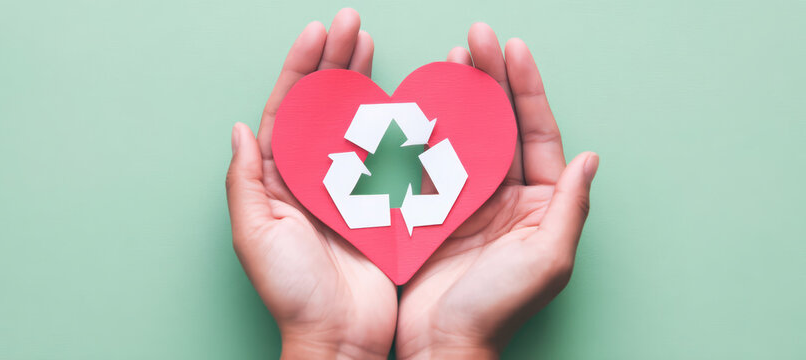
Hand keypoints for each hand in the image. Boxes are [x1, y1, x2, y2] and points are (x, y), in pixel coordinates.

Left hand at [225, 9, 395, 358]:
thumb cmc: (293, 293)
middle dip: (334, 61)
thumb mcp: (256, 236)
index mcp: (278, 180)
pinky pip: (387, 154)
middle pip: (322, 106)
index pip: (288, 110)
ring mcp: (348, 187)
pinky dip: (393, 122)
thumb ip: (244, 182)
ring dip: (361, 81)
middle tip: (352, 23)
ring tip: (370, 44)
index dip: (302, 69)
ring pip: (354, 121)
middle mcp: (312, 176)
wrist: (339, 336)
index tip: (319, 33)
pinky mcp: (380, 202)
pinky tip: (401, 95)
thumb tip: (239, 129)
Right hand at [396, 23, 599, 358]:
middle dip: (492, 79)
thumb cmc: (497, 310)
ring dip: (462, 96)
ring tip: (453, 58)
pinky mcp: (437, 212)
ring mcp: (472, 203)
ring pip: (469, 135)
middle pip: (504, 125)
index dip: (527, 89)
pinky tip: (425, 101)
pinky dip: (430, 130)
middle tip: (476, 38)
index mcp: (542, 207)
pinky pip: (435, 160)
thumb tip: (590, 158)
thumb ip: (569, 207)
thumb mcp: (547, 260)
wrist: (442, 344)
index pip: (540, 135)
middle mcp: (510, 199)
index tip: (513, 49)